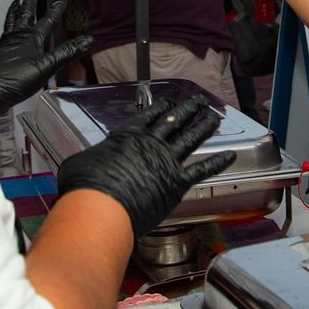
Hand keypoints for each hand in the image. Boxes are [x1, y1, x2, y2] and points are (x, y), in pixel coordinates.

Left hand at [0, 0, 93, 122]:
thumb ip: (66, 52)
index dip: (55, 11)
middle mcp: (16, 38)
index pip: (47, 21)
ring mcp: (3, 46)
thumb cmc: (17, 79)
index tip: (62, 0)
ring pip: (8, 25)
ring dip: (12, 14)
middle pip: (24, 17)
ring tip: (14, 4)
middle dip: (29, 5)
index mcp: (31, 39)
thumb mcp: (47, 66)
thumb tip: (87, 40)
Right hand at [55, 96, 227, 234]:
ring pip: (190, 138)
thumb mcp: (79, 164)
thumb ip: (88, 160)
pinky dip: (218, 162)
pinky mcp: (177, 182)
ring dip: (203, 127)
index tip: (169, 102)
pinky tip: (230, 156)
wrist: (101, 206)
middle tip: (198, 101)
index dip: (161, 108)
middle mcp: (150, 143)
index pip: (148, 116)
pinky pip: (202, 169)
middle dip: (188, 109)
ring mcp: (166, 161)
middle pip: (174, 121)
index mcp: (127, 136)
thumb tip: (82, 166)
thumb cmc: (86, 187)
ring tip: (214, 118)